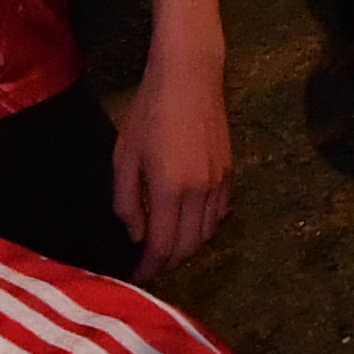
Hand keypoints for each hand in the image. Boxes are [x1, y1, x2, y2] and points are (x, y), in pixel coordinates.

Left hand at [114, 33, 231, 272]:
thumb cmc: (149, 111)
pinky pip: (219, 213)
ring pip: (207, 233)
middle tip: (150, 267)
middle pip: (189, 247)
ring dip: (188, 247)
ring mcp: (219, 183)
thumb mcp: (124, 155)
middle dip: (169, 263)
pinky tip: (190, 221)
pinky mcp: (229, 172)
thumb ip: (127, 201)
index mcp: (170, 190)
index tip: (136, 278)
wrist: (190, 75)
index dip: (149, 267)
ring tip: (168, 247)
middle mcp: (200, 193)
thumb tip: (136, 234)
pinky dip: (205, 227)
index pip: (163, 246)